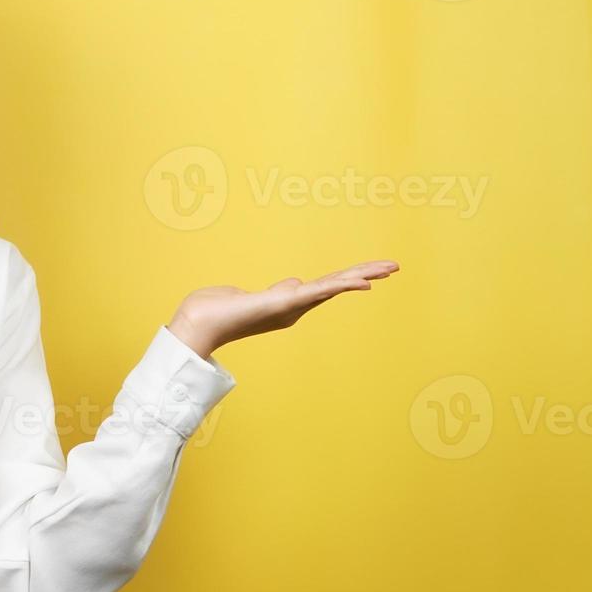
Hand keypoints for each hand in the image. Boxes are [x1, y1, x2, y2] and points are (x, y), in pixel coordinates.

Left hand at [167, 260, 399, 358]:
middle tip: (392, 266)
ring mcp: (291, 306)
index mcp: (287, 304)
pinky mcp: (285, 303)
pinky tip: (364, 283)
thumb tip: (295, 283)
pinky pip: (319, 292)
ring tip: (388, 268)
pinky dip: (342, 286)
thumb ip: (276, 291)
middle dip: (364, 275)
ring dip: (362, 276)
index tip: (368, 274)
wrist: (199, 324)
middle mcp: (294, 308)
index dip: (347, 279)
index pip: (324, 287)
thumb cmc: (217, 310)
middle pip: (336, 286)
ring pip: (334, 287)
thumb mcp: (250, 295)